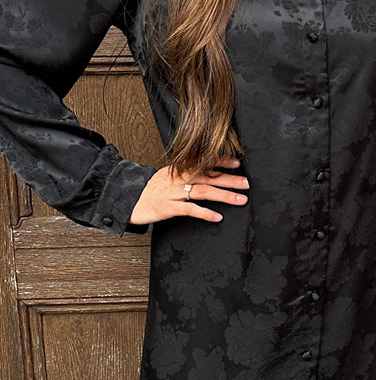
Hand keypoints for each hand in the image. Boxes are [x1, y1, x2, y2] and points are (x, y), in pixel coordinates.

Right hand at [128, 157, 248, 225]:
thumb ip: (182, 176)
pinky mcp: (166, 207)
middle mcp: (177, 179)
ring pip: (202, 191)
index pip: (202, 163)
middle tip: (247, 183)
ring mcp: (172, 193)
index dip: (220, 162)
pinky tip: (217, 217)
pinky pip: (188, 209)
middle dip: (229, 179)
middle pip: (208, 177)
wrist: (124, 199)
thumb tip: (203, 176)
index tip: (237, 163)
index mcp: (177, 171)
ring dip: (223, 195)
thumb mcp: (165, 178)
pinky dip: (204, 213)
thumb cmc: (147, 191)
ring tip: (240, 199)